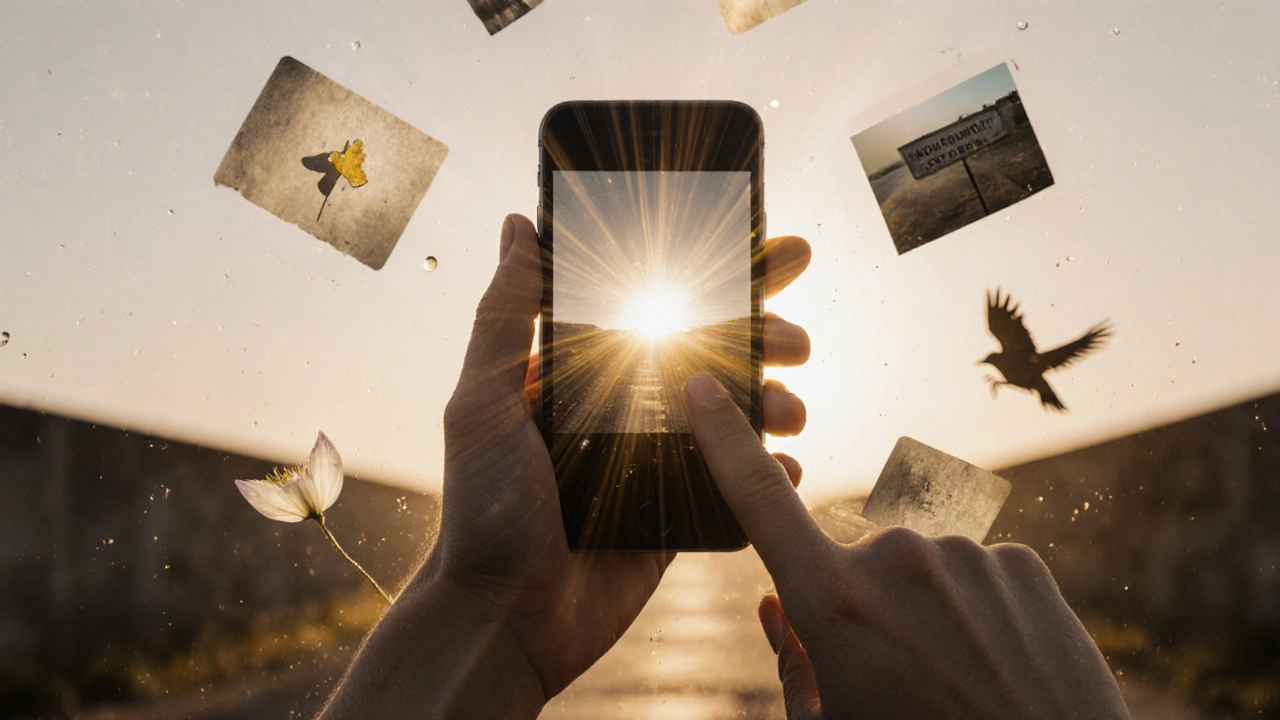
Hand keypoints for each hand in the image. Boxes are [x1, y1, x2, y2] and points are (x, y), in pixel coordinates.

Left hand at [320, 214, 811, 718]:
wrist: (504, 617)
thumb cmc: (483, 509)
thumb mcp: (482, 403)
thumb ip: (505, 317)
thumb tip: (518, 227)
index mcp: (585, 375)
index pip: (656, 307)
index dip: (715, 277)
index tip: (769, 248)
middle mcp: (626, 409)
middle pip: (710, 356)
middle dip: (764, 336)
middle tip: (798, 337)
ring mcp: (657, 462)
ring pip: (733, 417)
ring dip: (773, 403)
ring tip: (791, 407)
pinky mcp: (680, 515)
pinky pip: (736, 484)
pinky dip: (770, 472)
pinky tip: (791, 464)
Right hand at [682, 374, 1130, 719]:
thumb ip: (793, 661)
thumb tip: (773, 604)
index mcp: (834, 602)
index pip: (759, 501)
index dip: (724, 438)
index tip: (703, 384)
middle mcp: (896, 560)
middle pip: (856, 565)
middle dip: (866, 607)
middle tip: (903, 679)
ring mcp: (965, 555)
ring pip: (920, 573)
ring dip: (927, 612)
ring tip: (961, 682)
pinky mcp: (1021, 562)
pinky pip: (975, 575)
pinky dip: (976, 613)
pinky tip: (999, 664)